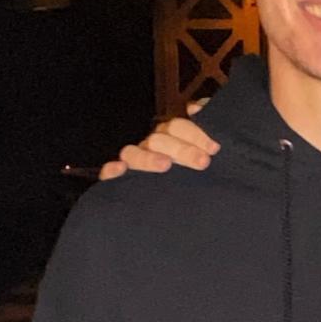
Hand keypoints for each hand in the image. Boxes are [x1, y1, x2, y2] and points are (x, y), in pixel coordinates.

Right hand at [99, 101, 219, 179]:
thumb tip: (196, 108)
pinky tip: (119, 170)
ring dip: (148, 158)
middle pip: (158, 139)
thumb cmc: (188, 175)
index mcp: (167, 137)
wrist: (167, 213)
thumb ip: (198, 131)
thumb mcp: (198, 154)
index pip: (177, 127)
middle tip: (203, 162)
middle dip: (181, 149)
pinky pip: (106, 173)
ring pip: (132, 153)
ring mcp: (130, 163)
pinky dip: (111, 170)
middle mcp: (148, 147)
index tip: (213, 148)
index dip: (195, 134)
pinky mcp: (114, 181)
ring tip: (165, 165)